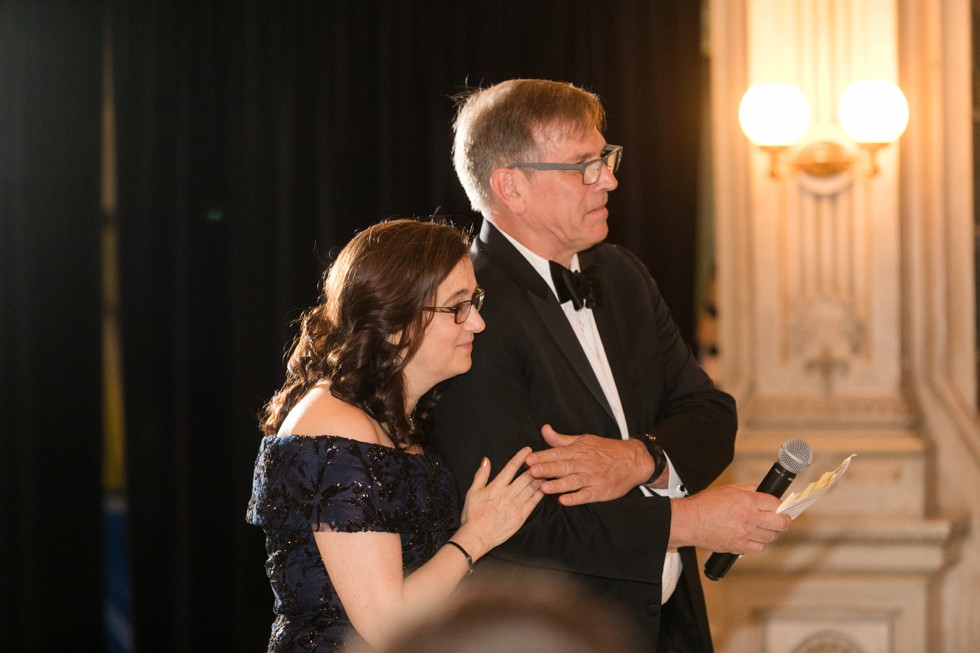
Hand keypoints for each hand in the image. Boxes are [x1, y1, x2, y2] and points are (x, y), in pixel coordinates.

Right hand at [457, 447, 543, 557]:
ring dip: (540, 478)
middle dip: (534, 466)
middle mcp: (508, 494)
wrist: (477, 536)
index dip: (520, 457)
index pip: (511, 467)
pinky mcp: (521, 517)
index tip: (528, 449)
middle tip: (542, 459)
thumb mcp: (472, 492)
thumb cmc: (473, 515)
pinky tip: (544, 488)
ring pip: (532, 488)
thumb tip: (486, 460)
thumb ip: (481, 475)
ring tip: (546, 471)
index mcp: (496, 487)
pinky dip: (540, 494)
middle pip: (525, 477)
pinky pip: (533, 502)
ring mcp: (516, 506)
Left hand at [523, 424, 653, 505]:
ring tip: (544, 488)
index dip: (542, 457)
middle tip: (531, 471)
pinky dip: (576, 498)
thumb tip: (544, 429)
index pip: (557, 453)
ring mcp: (593, 477)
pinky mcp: (601, 490)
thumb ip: (561, 439)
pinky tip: (564, 500)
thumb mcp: (583, 440)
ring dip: (558, 485)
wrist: (633, 460)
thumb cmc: (605, 450)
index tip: (528, 459)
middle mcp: (584, 463)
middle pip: (563, 466)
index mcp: (578, 450)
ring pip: (573, 481)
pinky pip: (587, 495)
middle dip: (546, 469)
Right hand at [669, 483, 791, 553]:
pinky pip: (759, 548)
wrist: (689, 522)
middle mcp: (749, 518)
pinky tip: (754, 537)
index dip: (780, 505)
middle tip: (783, 519)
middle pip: (780, 523)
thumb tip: (763, 492)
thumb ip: (749, 489)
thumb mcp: (728, 489)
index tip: (781, 507)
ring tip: (766, 528)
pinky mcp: (739, 547)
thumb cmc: (704, 504)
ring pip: (772, 537)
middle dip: (784, 521)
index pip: (776, 504)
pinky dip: (760, 543)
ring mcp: (745, 534)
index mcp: (747, 501)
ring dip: (772, 532)